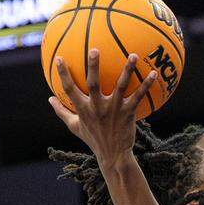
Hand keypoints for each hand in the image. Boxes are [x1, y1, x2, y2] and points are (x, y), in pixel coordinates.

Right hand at [50, 50, 157, 169]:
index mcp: (83, 109)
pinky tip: (154, 74)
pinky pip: (138, 96)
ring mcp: (114, 109)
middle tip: (94, 49)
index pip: (69, 89)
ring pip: (120, 86)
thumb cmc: (93, 138)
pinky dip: (147, 85)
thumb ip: (61, 112)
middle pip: (93, 84)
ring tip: (134, 55)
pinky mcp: (128, 113)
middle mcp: (97, 107)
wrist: (113, 155)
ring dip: (127, 70)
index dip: (63, 74)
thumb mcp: (74, 126)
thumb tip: (49, 99)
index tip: (58, 58)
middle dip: (93, 66)